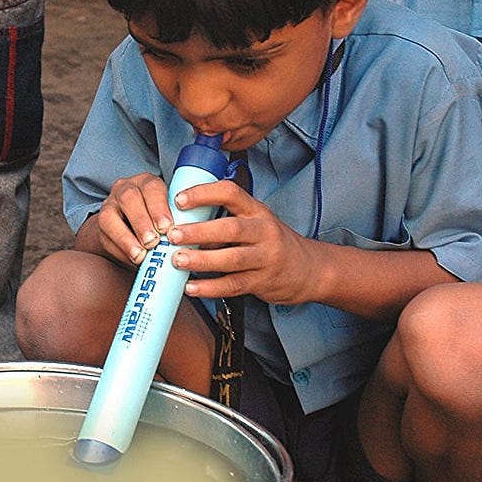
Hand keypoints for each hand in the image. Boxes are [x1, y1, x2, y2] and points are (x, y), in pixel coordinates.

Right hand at [87, 172, 180, 266]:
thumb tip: (201, 240)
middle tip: (153, 242)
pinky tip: (132, 259)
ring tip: (140, 255)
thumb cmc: (163, 221)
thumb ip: (183, 221)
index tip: (167, 227)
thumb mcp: (174, 213)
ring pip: (110, 216)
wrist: (138, 227)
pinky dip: (119, 249)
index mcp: (147, 182)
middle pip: (128, 198)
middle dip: (141, 222)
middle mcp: (125, 189)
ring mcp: (110, 205)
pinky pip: (104, 236)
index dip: (159, 208)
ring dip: (126, 238)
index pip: (151, 188)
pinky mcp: (101, 224)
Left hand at [165, 180, 320, 304]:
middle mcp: (263, 231)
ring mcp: (265, 258)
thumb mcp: (255, 220)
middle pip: (231, 229)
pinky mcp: (263, 282)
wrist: (308, 269)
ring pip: (232, 259)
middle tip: (173, 234)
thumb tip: (180, 218)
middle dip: (200, 231)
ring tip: (177, 260)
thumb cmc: (270, 242)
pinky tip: (190, 287)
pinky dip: (210, 288)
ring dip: (202, 260)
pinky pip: (233, 285)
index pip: (231, 193)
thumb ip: (225, 217)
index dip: (204, 194)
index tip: (179, 199)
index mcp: (256, 211)